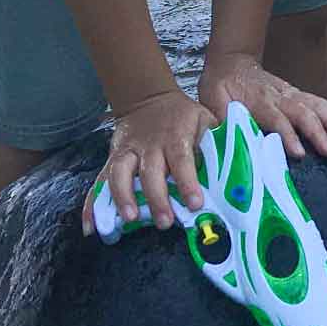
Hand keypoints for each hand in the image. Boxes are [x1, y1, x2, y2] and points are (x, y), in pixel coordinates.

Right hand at [82, 87, 214, 234]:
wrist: (149, 100)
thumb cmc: (183, 116)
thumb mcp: (204, 118)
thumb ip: (215, 138)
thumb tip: (236, 160)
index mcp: (175, 136)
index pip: (182, 160)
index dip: (188, 182)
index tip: (195, 203)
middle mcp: (149, 146)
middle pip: (150, 172)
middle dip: (156, 197)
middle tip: (164, 221)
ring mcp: (127, 152)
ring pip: (119, 174)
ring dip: (123, 197)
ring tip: (129, 219)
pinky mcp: (112, 160)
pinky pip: (100, 182)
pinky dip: (92, 204)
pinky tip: (91, 226)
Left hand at [198, 51, 326, 160]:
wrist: (231, 62)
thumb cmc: (220, 86)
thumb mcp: (212, 100)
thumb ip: (222, 117)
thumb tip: (230, 138)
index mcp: (257, 101)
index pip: (276, 119)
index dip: (288, 136)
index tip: (300, 153)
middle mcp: (279, 96)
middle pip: (303, 112)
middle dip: (319, 132)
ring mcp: (291, 93)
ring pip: (316, 104)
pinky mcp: (297, 94)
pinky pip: (319, 102)